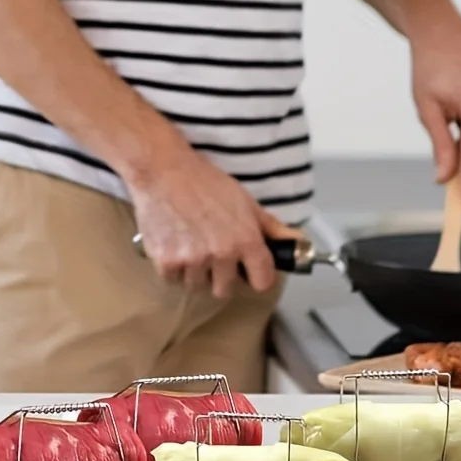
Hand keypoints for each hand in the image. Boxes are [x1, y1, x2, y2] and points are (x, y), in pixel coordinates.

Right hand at [128, 144, 300, 299]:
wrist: (163, 170)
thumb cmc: (205, 181)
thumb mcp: (244, 200)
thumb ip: (272, 228)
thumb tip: (298, 243)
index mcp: (245, 240)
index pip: (263, 282)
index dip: (256, 276)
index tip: (248, 269)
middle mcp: (221, 254)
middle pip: (225, 290)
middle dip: (220, 275)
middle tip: (211, 251)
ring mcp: (193, 261)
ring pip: (197, 285)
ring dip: (194, 271)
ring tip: (189, 242)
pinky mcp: (166, 263)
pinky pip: (173, 280)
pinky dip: (172, 266)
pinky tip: (172, 242)